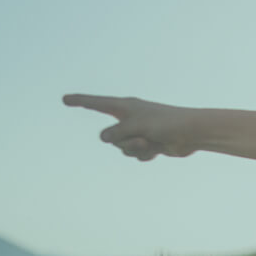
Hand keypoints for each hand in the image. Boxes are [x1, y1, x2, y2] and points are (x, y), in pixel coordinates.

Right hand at [62, 94, 200, 160]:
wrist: (191, 134)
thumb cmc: (165, 123)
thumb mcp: (135, 127)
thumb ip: (116, 133)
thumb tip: (103, 138)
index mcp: (125, 107)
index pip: (96, 103)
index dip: (80, 101)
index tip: (64, 100)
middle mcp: (129, 118)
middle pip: (110, 136)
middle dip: (123, 141)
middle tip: (142, 138)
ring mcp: (137, 131)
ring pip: (122, 148)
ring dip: (135, 149)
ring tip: (151, 143)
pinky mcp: (147, 144)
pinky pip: (135, 155)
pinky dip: (145, 155)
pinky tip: (158, 149)